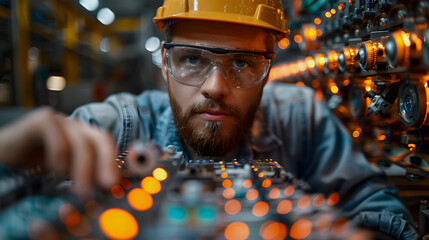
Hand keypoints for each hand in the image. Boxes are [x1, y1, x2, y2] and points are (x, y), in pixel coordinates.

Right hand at [0, 108, 119, 198]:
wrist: (1, 160)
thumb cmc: (31, 169)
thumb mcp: (63, 176)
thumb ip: (83, 179)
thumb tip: (104, 192)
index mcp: (84, 138)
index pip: (107, 145)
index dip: (114, 162)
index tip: (116, 184)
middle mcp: (75, 128)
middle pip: (100, 139)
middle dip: (106, 163)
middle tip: (107, 185)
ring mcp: (60, 122)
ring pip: (81, 142)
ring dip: (83, 170)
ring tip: (81, 191)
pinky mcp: (42, 120)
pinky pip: (59, 138)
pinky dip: (60, 157)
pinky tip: (55, 171)